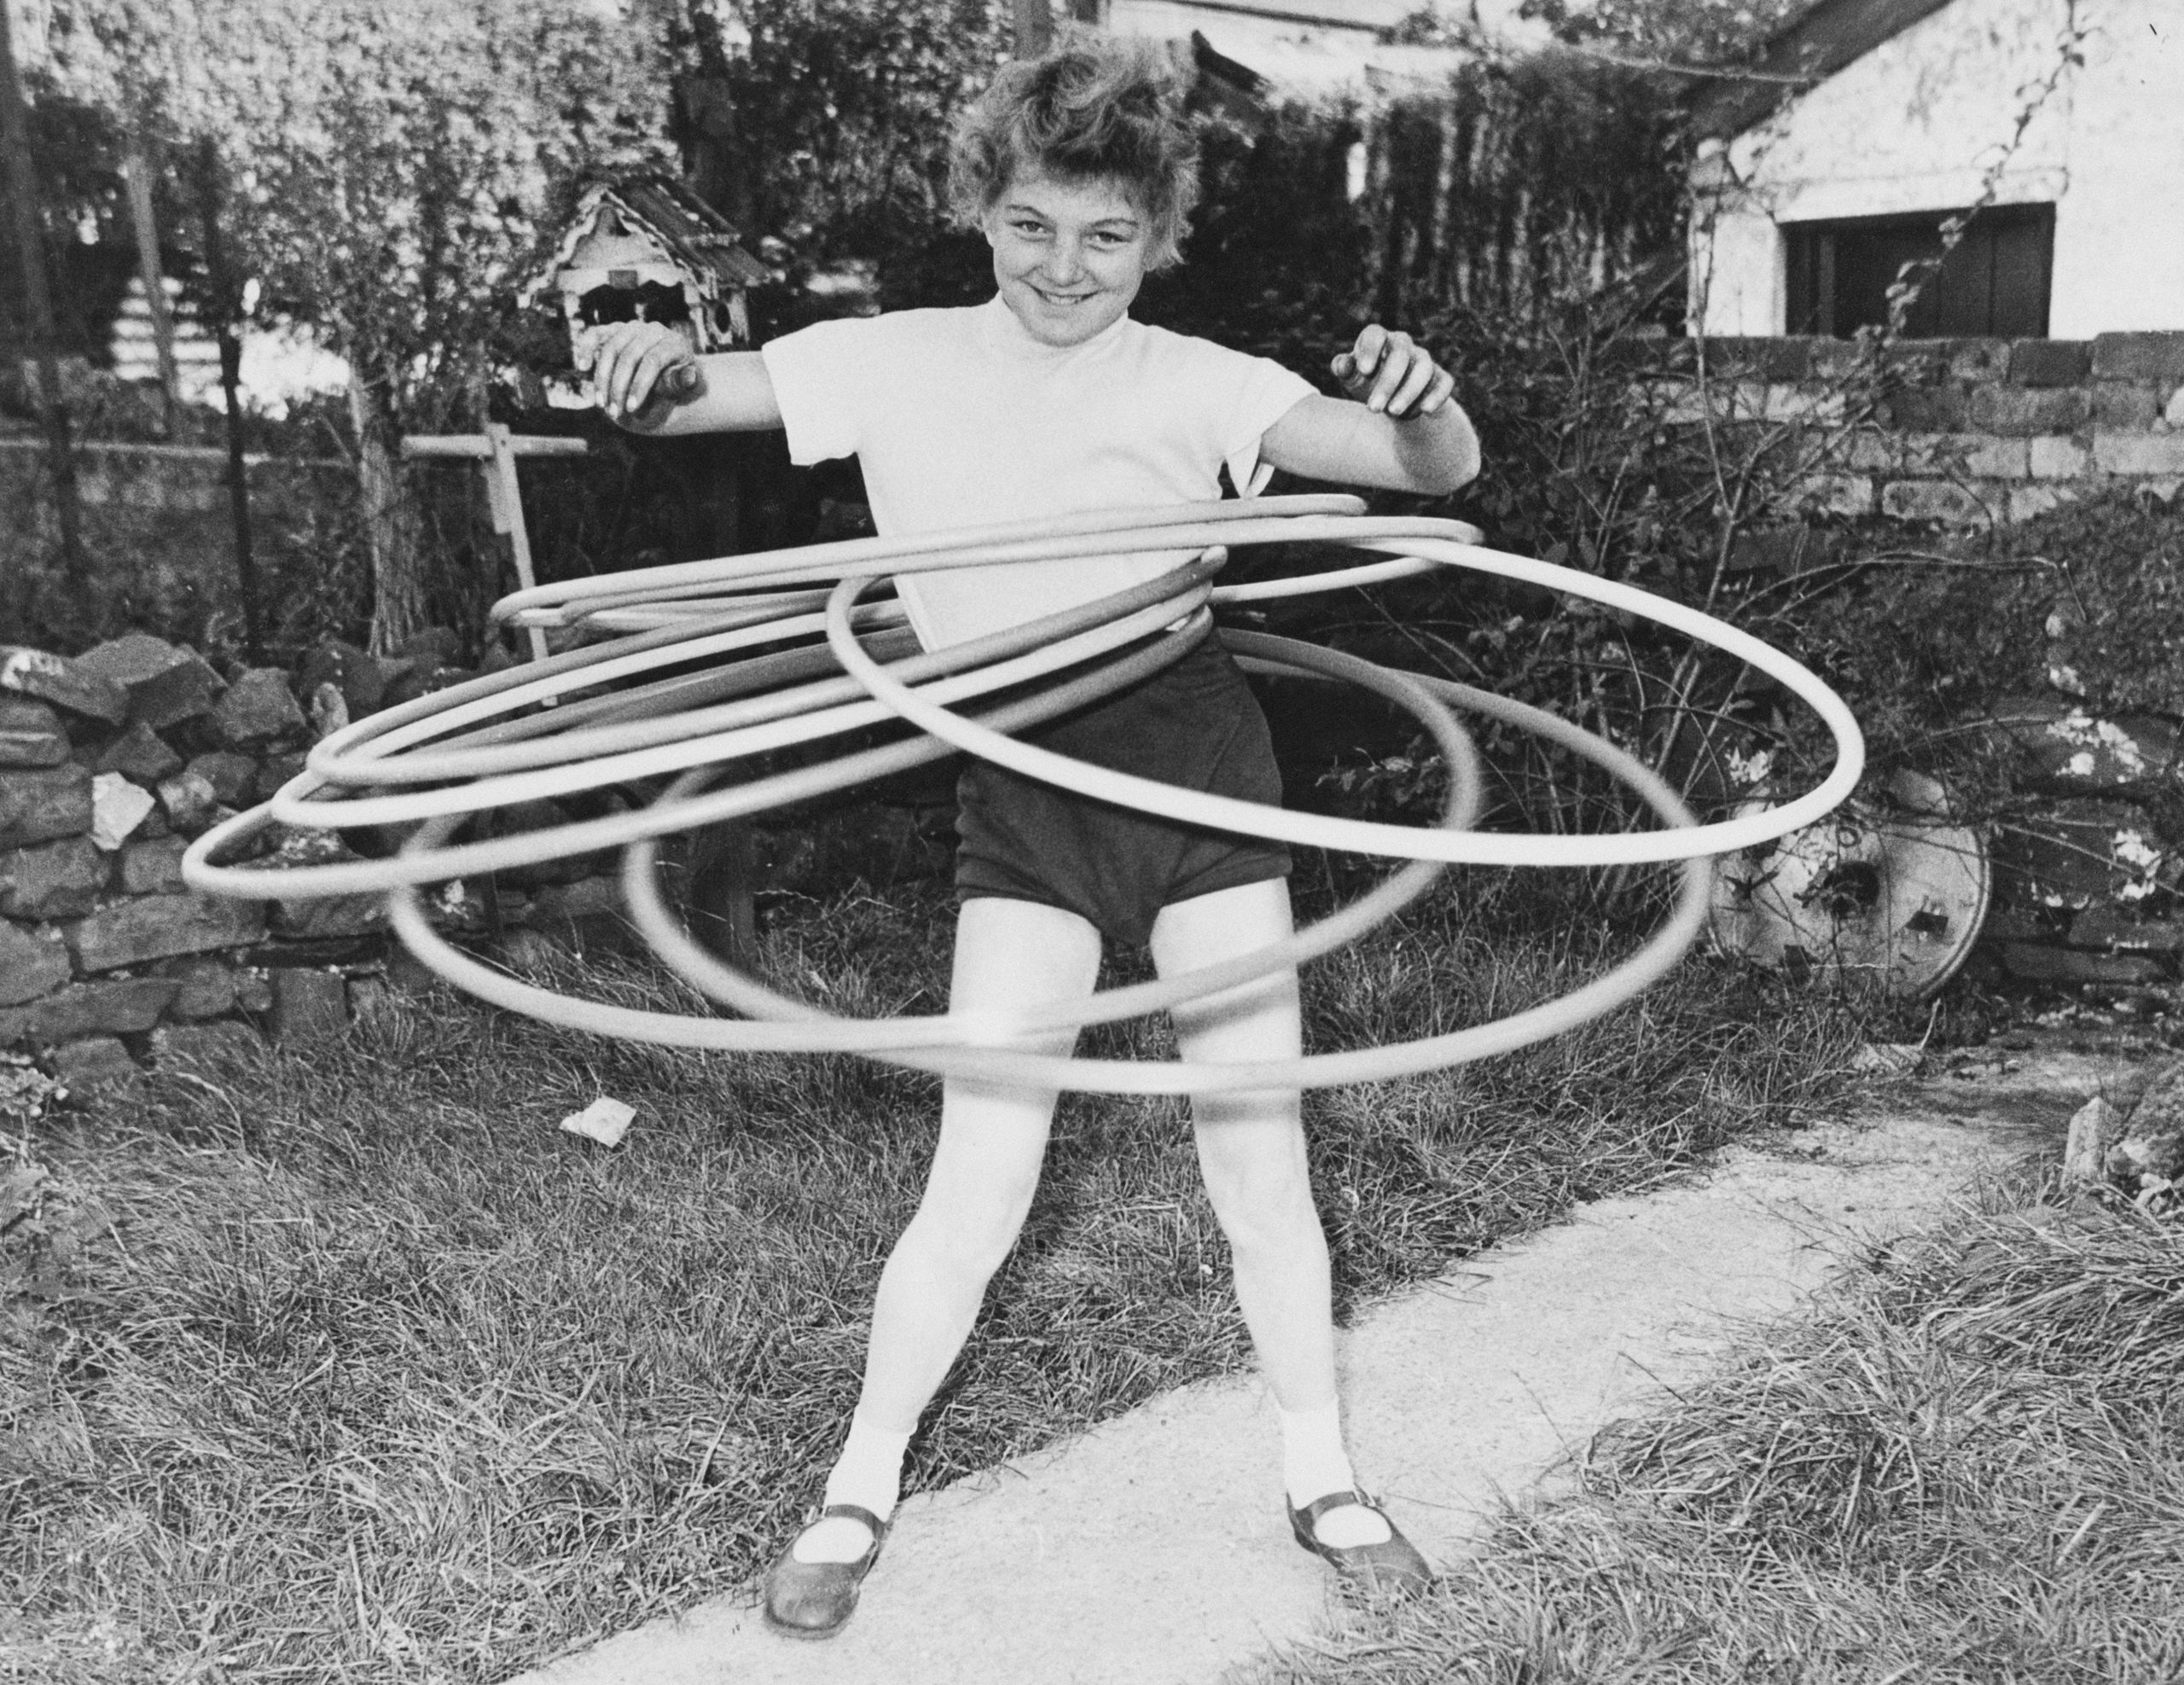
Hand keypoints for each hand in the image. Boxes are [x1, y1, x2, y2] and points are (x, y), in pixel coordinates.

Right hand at [575, 320, 701, 425]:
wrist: (663, 375)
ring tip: (601, 404)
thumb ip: (680, 383)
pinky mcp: (613, 330)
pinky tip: (582, 368)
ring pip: (610, 348)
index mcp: (674, 342)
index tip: (632, 408)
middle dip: (619, 387)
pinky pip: (595, 334)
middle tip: (614, 413)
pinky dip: (585, 348)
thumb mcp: (680, 387)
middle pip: (629, 356)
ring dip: (601, 378)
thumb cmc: (673, 384)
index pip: (652, 361)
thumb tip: (688, 378)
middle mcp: (652, 330)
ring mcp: (631, 328)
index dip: (640, 385)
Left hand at [1331, 326, 1453, 417]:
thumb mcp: (1352, 378)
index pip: (1375, 334)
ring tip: (1392, 413)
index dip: (1370, 350)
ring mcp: (1423, 359)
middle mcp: (1402, 344)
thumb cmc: (1366, 382)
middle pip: (1400, 354)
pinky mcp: (1439, 377)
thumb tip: (1341, 365)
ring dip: (1408, 391)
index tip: (1364, 371)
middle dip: (1387, 382)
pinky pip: (1444, 382)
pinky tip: (1426, 411)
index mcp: (1378, 339)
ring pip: (1423, 369)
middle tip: (1372, 408)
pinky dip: (1437, 395)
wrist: (1391, 400)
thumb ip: (1345, 369)